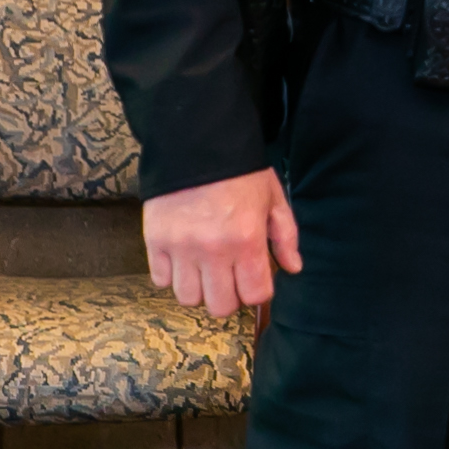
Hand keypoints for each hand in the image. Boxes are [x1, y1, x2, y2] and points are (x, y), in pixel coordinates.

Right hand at [144, 166, 301, 316]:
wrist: (197, 142)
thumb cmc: (241, 172)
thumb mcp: (272, 197)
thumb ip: (285, 235)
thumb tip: (293, 268)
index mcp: (247, 239)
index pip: (254, 295)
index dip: (257, 291)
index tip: (254, 278)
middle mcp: (214, 249)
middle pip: (220, 306)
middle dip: (229, 296)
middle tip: (229, 276)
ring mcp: (181, 247)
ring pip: (188, 298)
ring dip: (199, 288)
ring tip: (205, 269)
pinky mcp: (155, 241)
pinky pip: (161, 280)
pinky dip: (172, 275)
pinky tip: (182, 258)